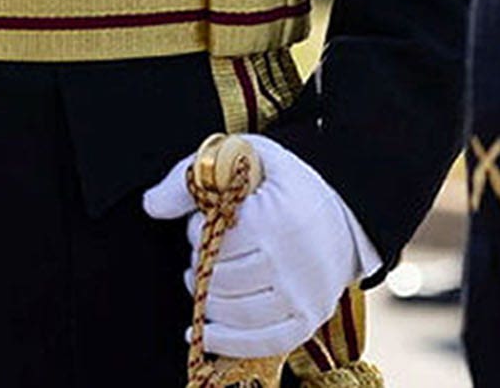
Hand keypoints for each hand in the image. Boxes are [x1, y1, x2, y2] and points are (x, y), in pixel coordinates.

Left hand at [141, 134, 380, 358]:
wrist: (348, 212)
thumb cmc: (290, 185)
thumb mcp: (246, 159)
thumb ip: (192, 177)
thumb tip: (151, 205)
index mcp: (276, 218)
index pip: (211, 239)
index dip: (198, 230)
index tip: (206, 221)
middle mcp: (291, 261)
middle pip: (219, 279)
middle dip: (201, 266)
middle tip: (207, 252)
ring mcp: (301, 295)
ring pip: (233, 312)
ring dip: (209, 299)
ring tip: (208, 280)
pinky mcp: (307, 319)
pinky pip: (260, 341)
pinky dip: (227, 340)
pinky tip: (206, 330)